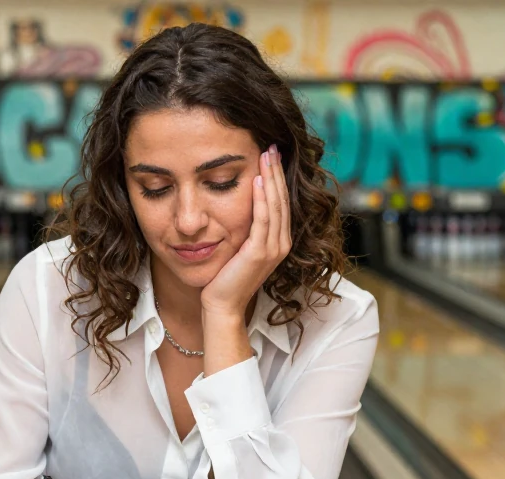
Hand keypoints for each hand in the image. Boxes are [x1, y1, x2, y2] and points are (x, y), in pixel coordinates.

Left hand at [200, 144, 290, 319]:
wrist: (222, 305)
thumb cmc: (225, 279)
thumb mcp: (239, 248)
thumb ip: (246, 230)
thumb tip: (240, 206)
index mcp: (278, 242)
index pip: (280, 203)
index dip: (278, 178)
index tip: (271, 156)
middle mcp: (280, 244)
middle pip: (282, 200)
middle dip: (277, 171)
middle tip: (272, 146)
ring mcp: (273, 249)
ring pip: (275, 205)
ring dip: (272, 178)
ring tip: (267, 155)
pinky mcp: (260, 252)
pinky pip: (262, 219)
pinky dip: (261, 198)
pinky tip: (258, 180)